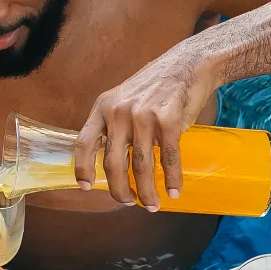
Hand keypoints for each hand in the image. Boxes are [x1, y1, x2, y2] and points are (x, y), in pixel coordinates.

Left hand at [73, 46, 208, 209]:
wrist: (187, 65)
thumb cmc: (155, 86)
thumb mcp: (123, 99)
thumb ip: (114, 125)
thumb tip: (109, 162)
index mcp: (103, 107)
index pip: (84, 143)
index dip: (82, 168)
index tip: (86, 187)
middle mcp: (119, 112)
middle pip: (113, 164)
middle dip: (119, 191)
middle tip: (128, 203)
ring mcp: (143, 116)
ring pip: (141, 166)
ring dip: (147, 192)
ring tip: (152, 204)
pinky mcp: (168, 121)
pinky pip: (168, 158)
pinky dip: (172, 179)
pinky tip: (173, 191)